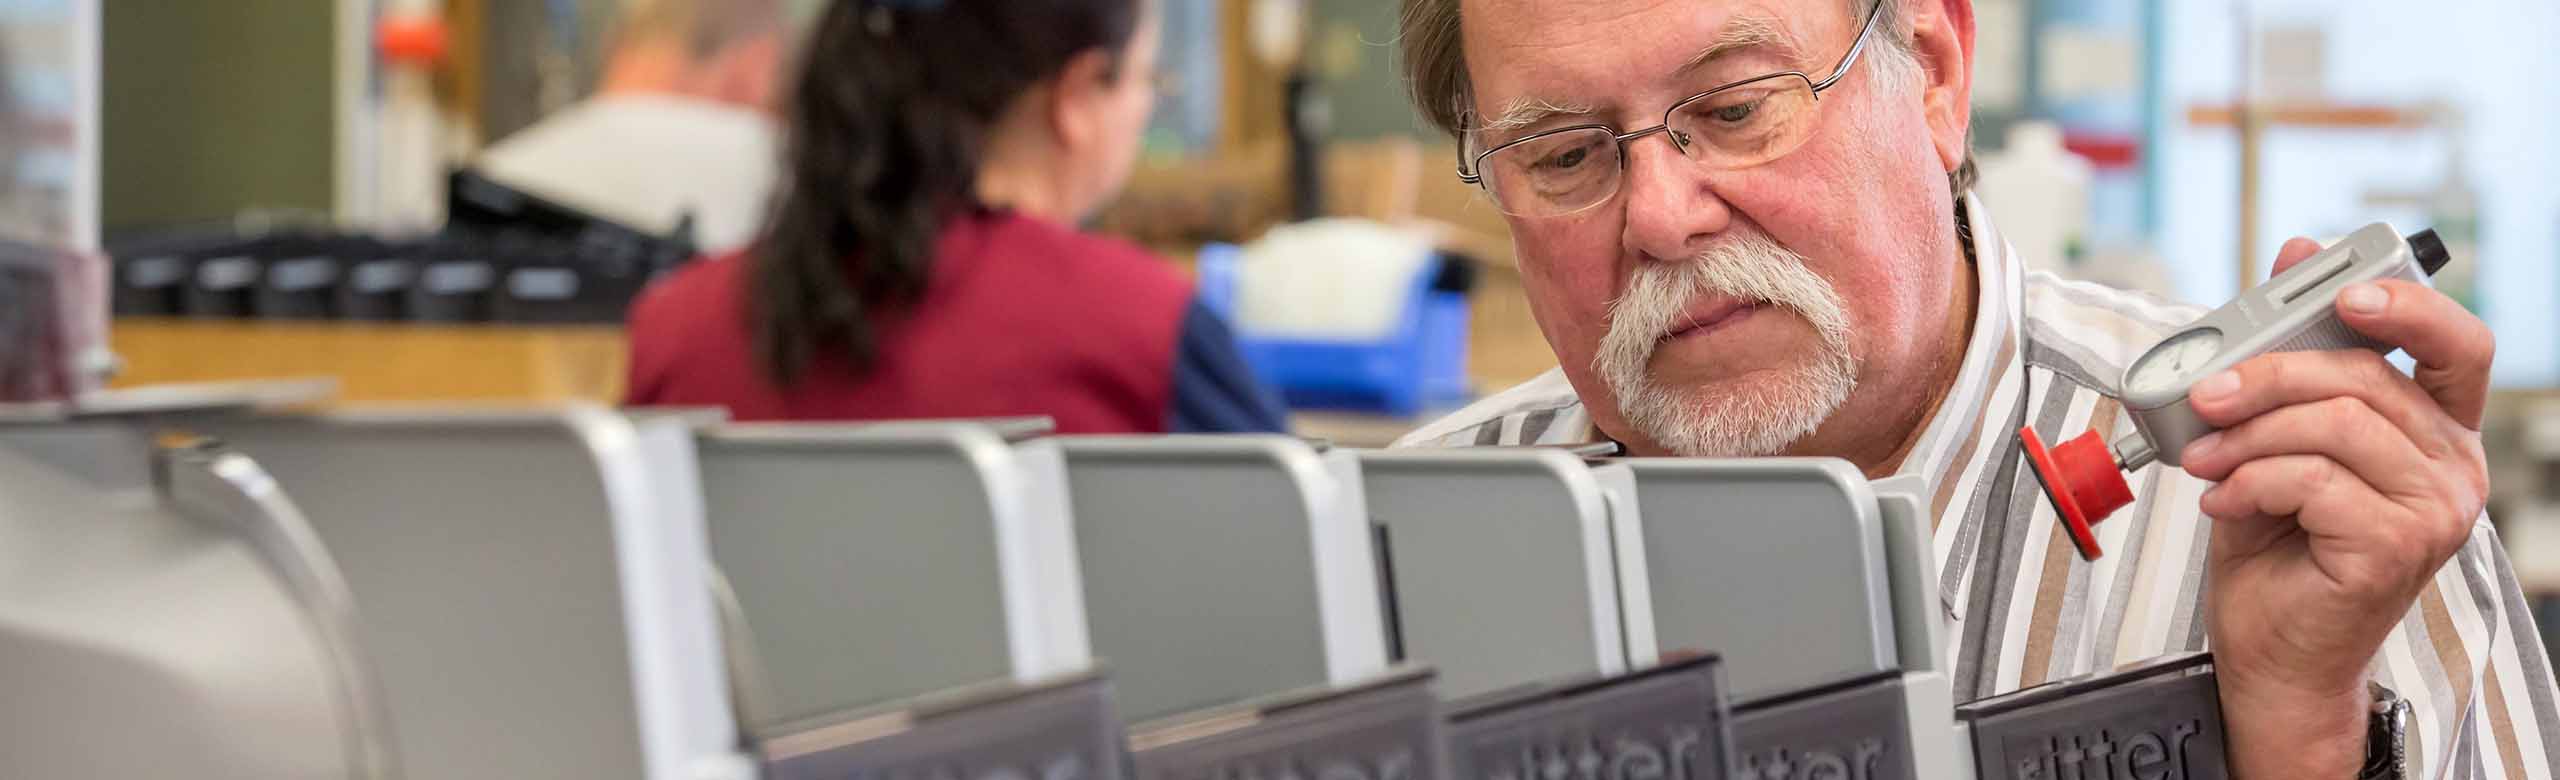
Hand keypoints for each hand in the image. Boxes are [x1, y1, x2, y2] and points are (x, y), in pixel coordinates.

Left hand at [2180, 237, 2493, 777]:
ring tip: (2205, 460)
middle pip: (2365, 377)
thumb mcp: (2274, 434)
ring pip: (2335, 424)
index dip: (2410, 305)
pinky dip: (2250, 481)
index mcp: (2432, 428)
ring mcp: (2435, 508)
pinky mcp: (2398, 545)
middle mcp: (2450, 465)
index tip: (2343, 291)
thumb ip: (2291, 351)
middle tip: (2206, 394)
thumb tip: (2294, 252)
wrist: (2269, 648)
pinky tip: (2223, 501)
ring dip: (2248, 434)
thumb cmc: (2275, 548)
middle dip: (2268, 373)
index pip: (2458, 344)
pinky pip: (2314, 479)